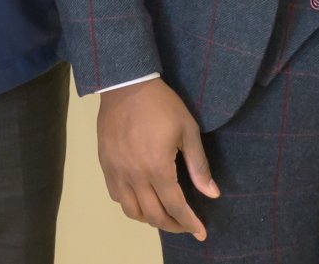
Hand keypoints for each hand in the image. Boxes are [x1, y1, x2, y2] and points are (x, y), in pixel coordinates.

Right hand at [95, 78, 219, 239]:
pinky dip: (130, 205)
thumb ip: (199, 165)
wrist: (126, 85)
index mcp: (157, 168)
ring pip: (131, 211)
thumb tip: (213, 193)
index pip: (176, 207)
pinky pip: (116, 196)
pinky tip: (141, 198)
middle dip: (173, 225)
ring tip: (164, 215)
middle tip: (185, 224)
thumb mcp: (188, 130)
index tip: (201, 232)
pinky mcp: (105, 165)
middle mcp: (135, 176)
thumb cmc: (162, 105)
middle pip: (153, 215)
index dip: (190, 223)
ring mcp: (117, 172)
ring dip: (149, 219)